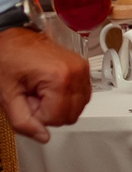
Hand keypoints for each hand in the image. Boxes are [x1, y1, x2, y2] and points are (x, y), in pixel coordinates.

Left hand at [0, 25, 89, 140]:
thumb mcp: (6, 94)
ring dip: (58, 105)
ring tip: (40, 91)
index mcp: (60, 78)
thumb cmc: (7, 56)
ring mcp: (83, 69)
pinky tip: (50, 88)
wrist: (13, 35)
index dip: (37, 116)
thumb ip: (22, 121)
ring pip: (79, 108)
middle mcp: (77, 73)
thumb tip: (42, 137)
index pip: (57, 119)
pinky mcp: (83, 68)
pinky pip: (82, 96)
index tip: (26, 101)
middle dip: (49, 112)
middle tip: (32, 97)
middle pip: (71, 115)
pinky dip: (66, 97)